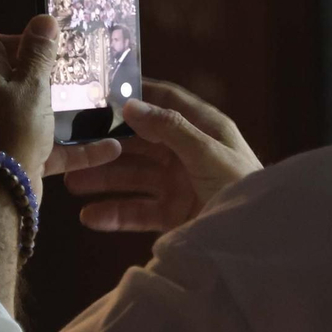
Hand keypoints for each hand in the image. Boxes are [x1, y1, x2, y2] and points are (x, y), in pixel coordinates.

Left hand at [0, 15, 120, 203]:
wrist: (3, 190)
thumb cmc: (14, 129)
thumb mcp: (31, 85)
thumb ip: (39, 54)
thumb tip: (43, 20)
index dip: (18, 39)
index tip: (48, 46)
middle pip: (18, 79)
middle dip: (49, 75)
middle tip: (78, 71)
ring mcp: (6, 131)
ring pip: (38, 114)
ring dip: (65, 111)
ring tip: (94, 103)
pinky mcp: (23, 157)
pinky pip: (53, 148)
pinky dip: (78, 148)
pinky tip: (109, 147)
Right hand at [62, 79, 261, 233]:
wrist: (260, 240)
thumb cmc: (243, 187)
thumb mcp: (208, 153)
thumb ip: (170, 129)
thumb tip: (130, 104)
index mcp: (204, 129)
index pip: (166, 102)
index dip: (136, 95)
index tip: (99, 91)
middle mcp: (189, 153)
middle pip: (141, 142)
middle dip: (107, 145)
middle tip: (72, 145)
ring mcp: (180, 184)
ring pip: (134, 177)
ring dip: (104, 179)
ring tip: (72, 182)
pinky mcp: (174, 214)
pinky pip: (139, 211)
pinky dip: (115, 214)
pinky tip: (90, 217)